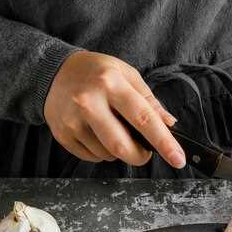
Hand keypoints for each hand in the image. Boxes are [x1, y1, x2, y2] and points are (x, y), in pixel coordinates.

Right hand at [44, 50, 185, 166]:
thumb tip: (170, 125)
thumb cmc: (96, 73)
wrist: (53, 72)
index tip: (178, 159)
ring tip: (113, 130)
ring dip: (119, 151)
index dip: (164, 142)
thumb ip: (149, 101)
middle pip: (122, 146)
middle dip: (139, 156)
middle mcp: (89, 102)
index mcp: (111, 83)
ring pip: (107, 154)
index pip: (143, 118)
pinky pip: (92, 157)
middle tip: (144, 152)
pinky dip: (102, 152)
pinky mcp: (62, 134)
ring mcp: (73, 120)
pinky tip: (97, 133)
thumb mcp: (126, 75)